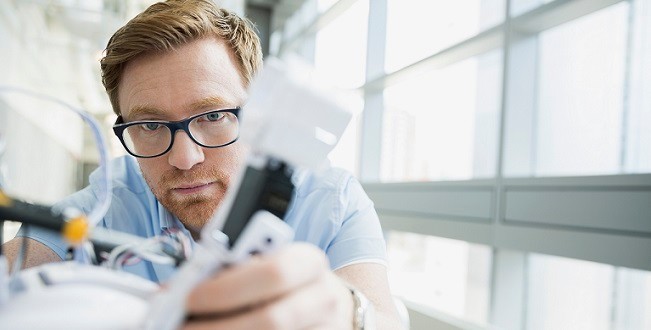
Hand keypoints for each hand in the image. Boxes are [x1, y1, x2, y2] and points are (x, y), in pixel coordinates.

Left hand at [183, 242, 354, 329]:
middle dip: (219, 327)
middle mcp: (323, 297)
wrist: (328, 306)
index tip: (190, 297)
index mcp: (308, 262)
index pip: (273, 272)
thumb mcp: (264, 264)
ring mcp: (326, 328)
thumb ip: (228, 270)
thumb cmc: (283, 283)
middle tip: (182, 326)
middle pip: (272, 319)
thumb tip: (173, 292)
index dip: (229, 287)